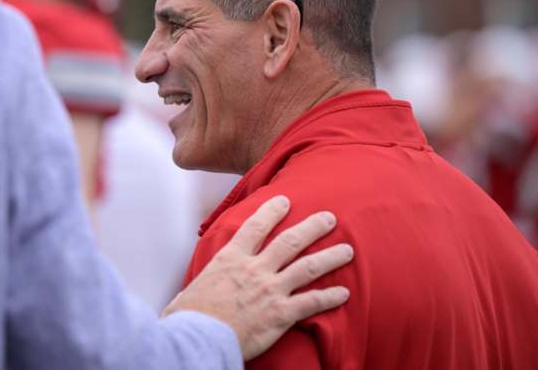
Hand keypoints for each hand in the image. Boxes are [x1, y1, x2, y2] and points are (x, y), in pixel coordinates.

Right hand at [162, 196, 352, 359]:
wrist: (198, 337)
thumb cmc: (189, 316)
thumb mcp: (190, 289)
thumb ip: (200, 284)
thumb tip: (191, 291)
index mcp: (231, 258)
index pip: (255, 227)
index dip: (272, 211)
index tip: (285, 200)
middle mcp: (254, 269)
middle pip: (289, 241)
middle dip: (313, 227)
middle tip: (329, 217)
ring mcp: (270, 290)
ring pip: (307, 267)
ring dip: (330, 257)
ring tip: (348, 250)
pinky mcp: (280, 314)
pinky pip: (312, 302)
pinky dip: (330, 297)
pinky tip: (344, 293)